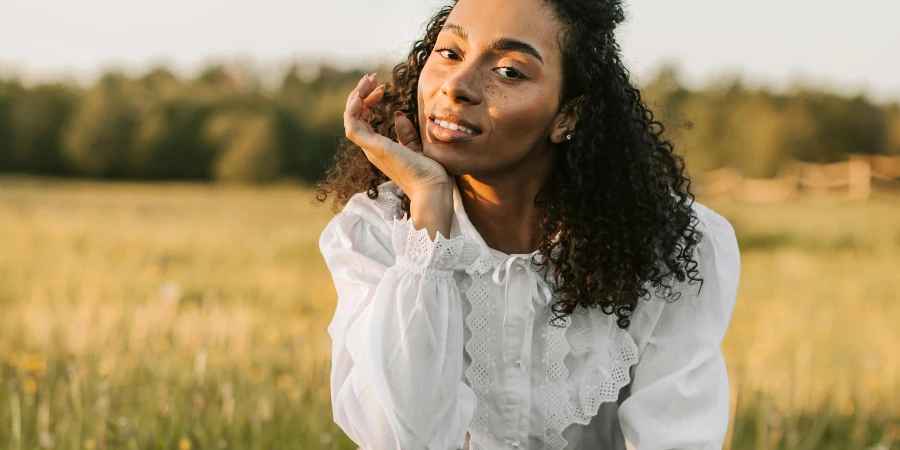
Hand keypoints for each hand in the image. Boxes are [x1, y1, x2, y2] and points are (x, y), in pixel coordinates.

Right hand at [344, 73, 450, 198]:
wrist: (432, 188)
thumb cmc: (429, 173)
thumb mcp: (417, 147)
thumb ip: (406, 134)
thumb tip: (398, 115)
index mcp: (380, 148)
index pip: (364, 120)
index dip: (369, 101)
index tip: (382, 88)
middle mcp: (371, 148)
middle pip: (355, 116)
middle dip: (360, 94)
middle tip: (371, 77)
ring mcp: (371, 148)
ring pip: (351, 118)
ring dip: (356, 96)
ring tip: (368, 80)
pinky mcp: (373, 148)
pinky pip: (352, 126)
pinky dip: (353, 109)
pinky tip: (362, 95)